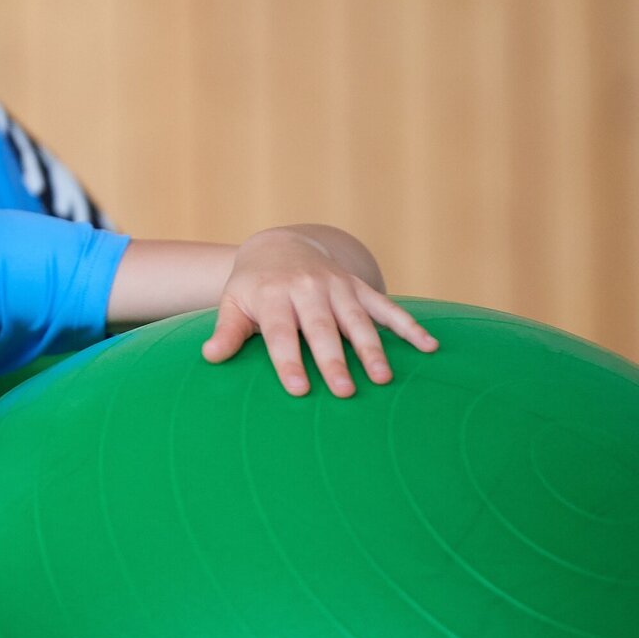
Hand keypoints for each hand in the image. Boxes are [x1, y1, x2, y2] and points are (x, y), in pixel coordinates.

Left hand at [201, 228, 437, 396]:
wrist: (279, 245)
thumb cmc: (253, 287)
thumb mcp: (233, 303)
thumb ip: (227, 332)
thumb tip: (209, 357)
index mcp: (273, 296)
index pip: (281, 333)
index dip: (289, 361)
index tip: (299, 390)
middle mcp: (306, 289)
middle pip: (322, 329)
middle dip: (333, 360)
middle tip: (345, 392)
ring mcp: (336, 286)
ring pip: (356, 319)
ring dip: (371, 348)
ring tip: (383, 378)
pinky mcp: (358, 287)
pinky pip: (386, 306)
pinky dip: (408, 325)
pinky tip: (429, 346)